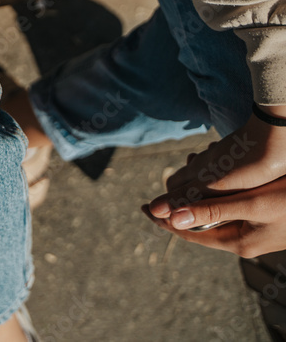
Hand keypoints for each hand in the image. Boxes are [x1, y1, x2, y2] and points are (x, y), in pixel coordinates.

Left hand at [143, 175, 285, 257]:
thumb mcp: (252, 203)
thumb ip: (211, 211)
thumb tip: (169, 217)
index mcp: (237, 241)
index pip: (188, 232)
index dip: (164, 219)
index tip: (143, 207)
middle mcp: (243, 240)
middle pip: (200, 221)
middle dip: (182, 200)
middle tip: (167, 180)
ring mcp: (255, 231)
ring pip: (216, 210)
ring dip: (201, 190)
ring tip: (190, 167)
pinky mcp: (264, 218)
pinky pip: (231, 205)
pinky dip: (219, 188)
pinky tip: (216, 169)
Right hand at [147, 114, 285, 219]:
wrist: (276, 133)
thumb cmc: (249, 163)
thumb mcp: (215, 187)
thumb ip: (186, 198)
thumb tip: (154, 211)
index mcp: (197, 172)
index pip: (172, 188)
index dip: (170, 203)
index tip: (175, 219)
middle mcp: (204, 162)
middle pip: (185, 179)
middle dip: (183, 194)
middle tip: (192, 213)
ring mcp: (220, 155)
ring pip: (202, 171)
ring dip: (200, 183)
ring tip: (208, 198)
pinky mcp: (236, 152)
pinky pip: (220, 164)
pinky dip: (218, 175)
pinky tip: (231, 180)